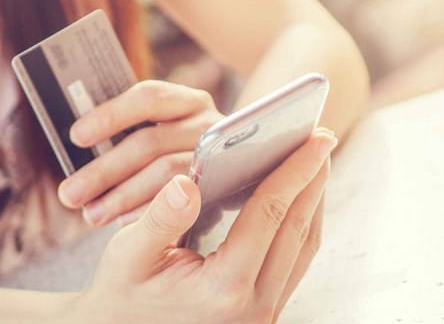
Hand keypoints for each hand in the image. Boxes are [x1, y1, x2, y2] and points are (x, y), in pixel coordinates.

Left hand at [57, 80, 224, 225]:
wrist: (226, 186)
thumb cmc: (170, 160)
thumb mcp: (152, 140)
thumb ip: (125, 136)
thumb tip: (78, 139)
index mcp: (184, 101)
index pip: (148, 98)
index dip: (111, 115)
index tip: (76, 137)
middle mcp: (208, 122)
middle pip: (149, 142)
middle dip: (103, 171)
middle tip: (69, 194)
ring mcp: (219, 156)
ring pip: (165, 172)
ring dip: (122, 196)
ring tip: (91, 214)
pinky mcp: (224, 186)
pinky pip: (181, 201)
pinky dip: (149, 210)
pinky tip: (124, 222)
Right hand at [66, 129, 335, 322]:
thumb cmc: (122, 295)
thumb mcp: (127, 255)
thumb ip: (159, 218)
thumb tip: (187, 180)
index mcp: (223, 288)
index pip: (269, 216)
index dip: (293, 170)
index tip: (315, 137)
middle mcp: (254, 306)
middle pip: (298, 230)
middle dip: (313, 180)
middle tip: (321, 138)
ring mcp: (263, 314)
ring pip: (304, 249)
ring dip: (311, 203)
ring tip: (312, 164)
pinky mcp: (263, 312)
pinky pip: (294, 263)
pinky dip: (298, 226)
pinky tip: (293, 201)